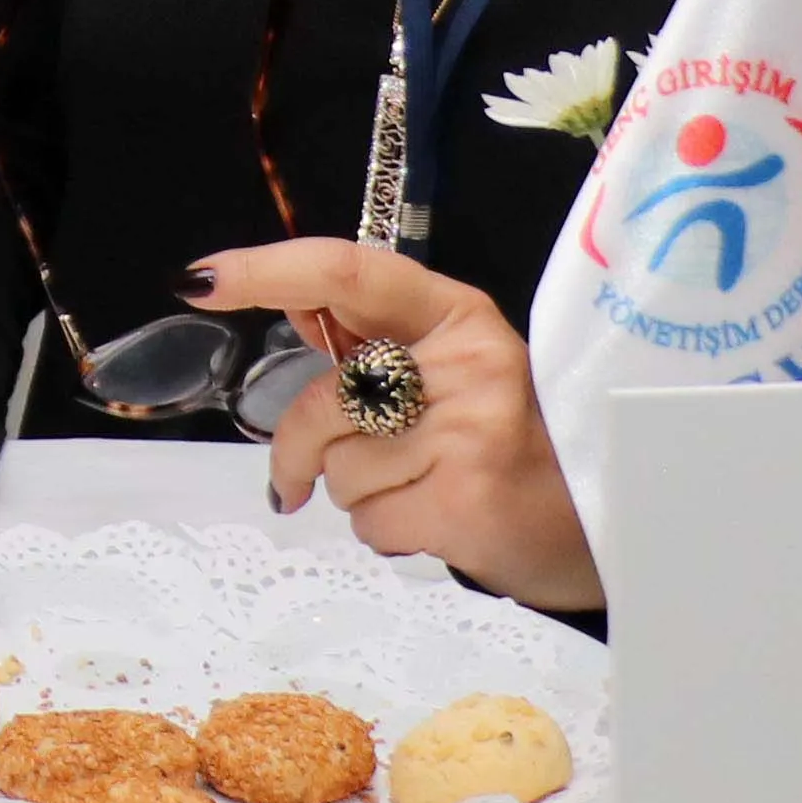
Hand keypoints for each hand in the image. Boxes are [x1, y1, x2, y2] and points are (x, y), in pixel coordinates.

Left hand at [198, 235, 601, 613]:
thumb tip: (292, 304)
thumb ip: (378, 341)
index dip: (265, 271)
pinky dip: (387, 532)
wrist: (604, 525)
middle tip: (304, 477)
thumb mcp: (458, 371)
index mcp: (457, 315)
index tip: (197, 281)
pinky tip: (439, 521)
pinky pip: (369, 523)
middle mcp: (467, 361)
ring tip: (424, 489)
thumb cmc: (517, 444)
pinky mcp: (465, 500)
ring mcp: (469, 431)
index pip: (346, 270)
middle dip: (298, 448)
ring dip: (358, 494)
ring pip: (341, 470)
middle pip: (323, 398)